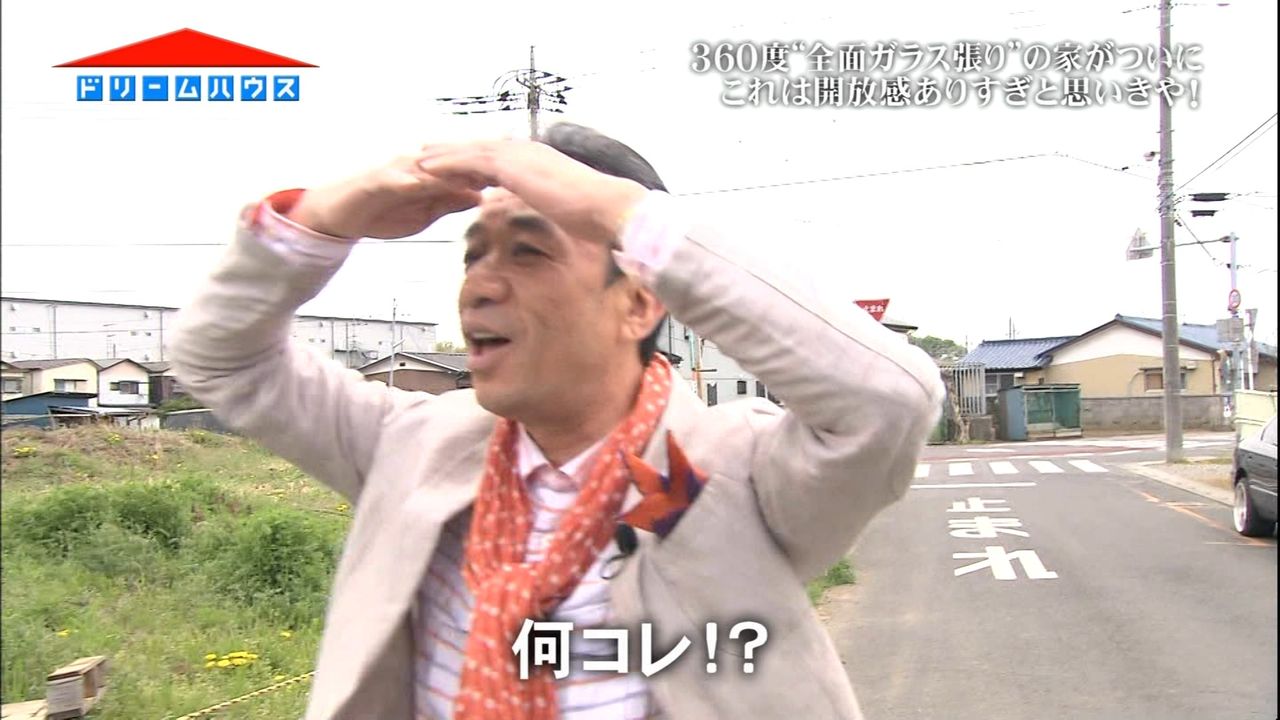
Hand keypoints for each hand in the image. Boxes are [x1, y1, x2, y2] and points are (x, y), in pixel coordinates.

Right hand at [288, 153, 482, 239]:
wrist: (345, 213)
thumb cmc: (384, 210)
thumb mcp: (426, 212)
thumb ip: (450, 202)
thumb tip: (478, 195)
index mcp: (430, 174)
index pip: (463, 168)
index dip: (488, 169)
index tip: (515, 171)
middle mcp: (416, 167)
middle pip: (449, 162)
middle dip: (474, 163)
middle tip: (501, 165)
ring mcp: (397, 171)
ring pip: (426, 168)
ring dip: (446, 169)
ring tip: (468, 174)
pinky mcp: (377, 180)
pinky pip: (394, 179)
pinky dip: (407, 180)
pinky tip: (419, 184)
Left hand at [414, 140, 648, 246]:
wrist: (603, 207)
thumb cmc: (593, 213)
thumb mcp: (566, 207)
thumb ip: (552, 204)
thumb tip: (551, 213)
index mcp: (539, 161)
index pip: (500, 157)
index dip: (476, 160)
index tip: (459, 164)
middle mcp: (527, 152)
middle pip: (481, 148)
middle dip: (454, 151)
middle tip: (429, 152)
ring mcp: (519, 155)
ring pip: (471, 151)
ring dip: (443, 154)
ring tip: (419, 158)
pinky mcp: (510, 165)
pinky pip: (470, 162)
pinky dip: (447, 163)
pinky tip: (428, 169)